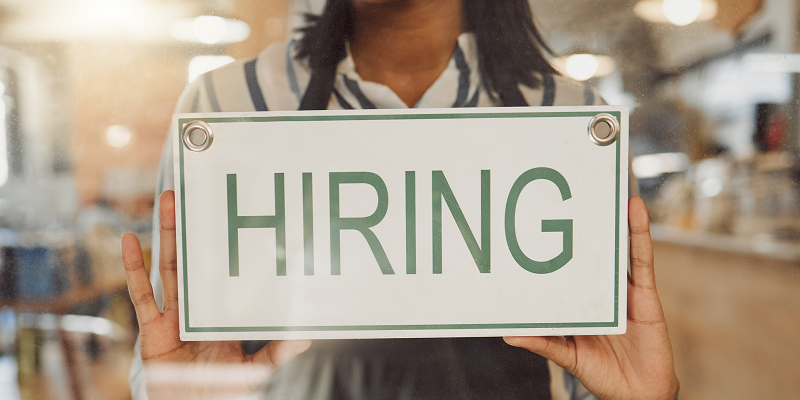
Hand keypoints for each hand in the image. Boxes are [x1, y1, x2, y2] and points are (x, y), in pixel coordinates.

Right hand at [122, 190, 310, 399]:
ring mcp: (173, 317)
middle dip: (193, 229)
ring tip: (169, 201)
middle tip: (196, 194)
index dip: (226, 248)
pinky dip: (133, 268)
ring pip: (170, 267)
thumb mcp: (254, 371)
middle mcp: (196, 309)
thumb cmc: (220, 393)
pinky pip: (142, 295)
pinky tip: (129, 240)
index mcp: (220, 313)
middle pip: (194, 260)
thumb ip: (277, 352)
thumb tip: (306, 336)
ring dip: (168, 234)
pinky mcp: (152, 330)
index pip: (225, 274)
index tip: (233, 217)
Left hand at [504, 196, 678, 399]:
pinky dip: (639, 234)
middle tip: (576, 188)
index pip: (568, 265)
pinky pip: (642, 260)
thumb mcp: (566, 355)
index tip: (541, 216)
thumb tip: (508, 334)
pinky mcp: (645, 294)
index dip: (559, 243)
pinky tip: (634, 211)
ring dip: (613, 218)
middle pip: (592, 250)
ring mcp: (623, 288)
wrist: (638, 396)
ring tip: (606, 188)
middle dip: (587, 222)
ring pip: (617, 247)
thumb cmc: (602, 374)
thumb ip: (543, 342)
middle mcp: (601, 289)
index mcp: (580, 300)